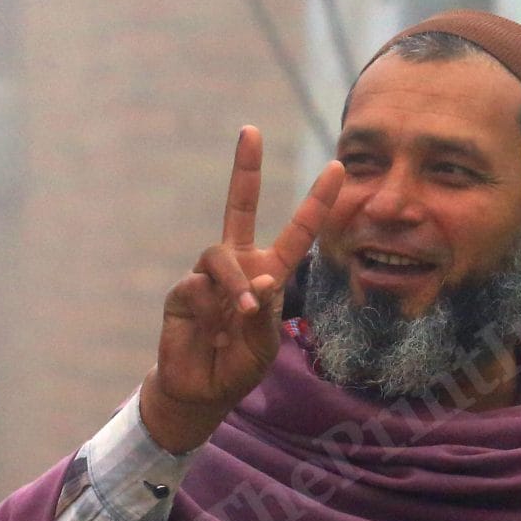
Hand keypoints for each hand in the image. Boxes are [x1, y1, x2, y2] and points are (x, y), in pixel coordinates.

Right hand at [142, 127, 349, 453]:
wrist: (198, 390)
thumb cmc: (237, 367)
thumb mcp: (264, 347)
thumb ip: (265, 314)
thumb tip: (260, 279)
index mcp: (270, 274)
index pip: (298, 232)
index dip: (316, 202)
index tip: (337, 167)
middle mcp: (239, 266)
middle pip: (240, 206)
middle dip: (245, 169)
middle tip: (251, 130)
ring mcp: (209, 276)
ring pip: (220, 254)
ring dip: (235, 283)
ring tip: (242, 314)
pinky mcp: (183, 291)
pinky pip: (199, 283)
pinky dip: (213, 304)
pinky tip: (214, 328)